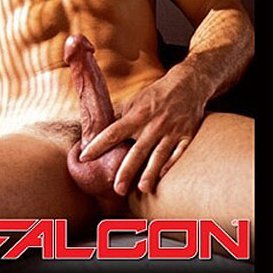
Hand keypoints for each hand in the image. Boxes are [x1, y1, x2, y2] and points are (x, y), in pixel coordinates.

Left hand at [78, 68, 205, 195]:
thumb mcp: (136, 100)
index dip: (98, 145)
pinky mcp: (186, 136)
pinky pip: (178, 154)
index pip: (113, 133)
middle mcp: (153, 125)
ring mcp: (171, 132)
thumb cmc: (157, 94)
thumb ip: (124, 118)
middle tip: (117, 189)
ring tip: (142, 189)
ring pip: (158, 156)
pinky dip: (170, 165)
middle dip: (126, 170)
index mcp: (137, 115)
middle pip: (136, 151)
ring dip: (150, 173)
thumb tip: (108, 133)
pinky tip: (162, 176)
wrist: (188, 84)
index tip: (84, 157)